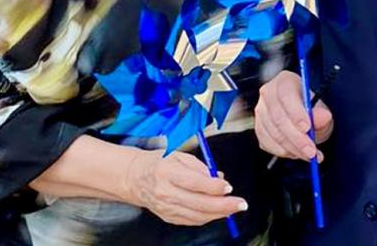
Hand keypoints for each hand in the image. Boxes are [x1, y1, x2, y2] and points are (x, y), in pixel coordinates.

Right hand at [124, 150, 247, 226]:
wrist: (136, 178)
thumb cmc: (160, 162)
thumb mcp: (179, 155)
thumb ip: (200, 166)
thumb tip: (219, 178)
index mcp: (167, 172)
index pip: (194, 183)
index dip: (214, 187)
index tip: (229, 187)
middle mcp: (165, 192)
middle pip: (199, 203)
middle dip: (223, 205)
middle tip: (240, 203)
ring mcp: (166, 208)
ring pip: (197, 215)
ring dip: (219, 213)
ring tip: (234, 208)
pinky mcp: (168, 217)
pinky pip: (191, 220)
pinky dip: (207, 217)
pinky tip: (218, 212)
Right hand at [254, 70, 333, 160]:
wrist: (301, 116)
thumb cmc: (310, 107)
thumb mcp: (321, 109)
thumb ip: (322, 114)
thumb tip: (324, 116)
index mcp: (284, 81)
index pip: (286, 95)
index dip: (296, 112)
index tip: (307, 128)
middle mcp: (268, 94)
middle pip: (278, 118)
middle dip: (297, 138)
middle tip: (311, 151)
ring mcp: (261, 112)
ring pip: (273, 133)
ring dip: (293, 148)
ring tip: (309, 154)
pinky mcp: (259, 128)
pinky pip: (267, 143)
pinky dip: (283, 151)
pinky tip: (296, 153)